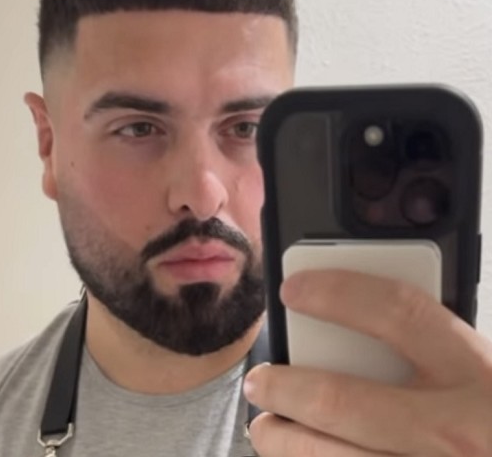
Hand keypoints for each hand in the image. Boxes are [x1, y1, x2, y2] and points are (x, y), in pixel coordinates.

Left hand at [243, 269, 491, 455]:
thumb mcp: (488, 370)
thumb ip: (442, 347)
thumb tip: (361, 314)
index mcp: (483, 377)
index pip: (399, 312)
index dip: (338, 292)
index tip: (295, 289)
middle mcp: (461, 433)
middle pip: (345, 401)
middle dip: (286, 388)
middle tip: (260, 381)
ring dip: (285, 445)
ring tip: (265, 430)